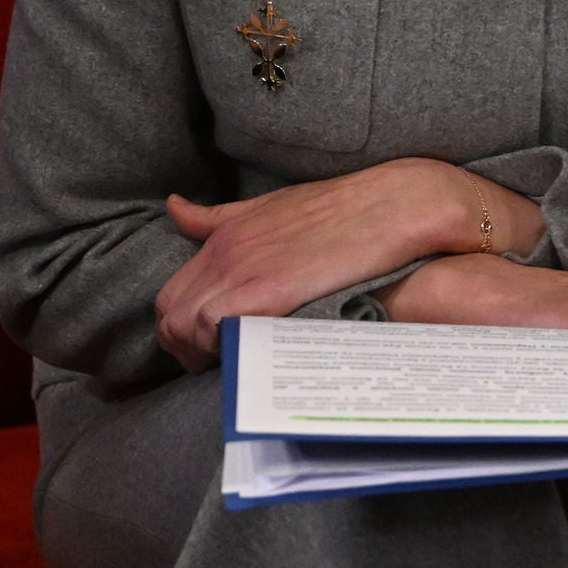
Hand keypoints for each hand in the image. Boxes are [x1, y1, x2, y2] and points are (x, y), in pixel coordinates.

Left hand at [155, 160, 544, 368]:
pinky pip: (214, 326)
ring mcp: (243, 269)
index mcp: (224, 234)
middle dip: (186, 348)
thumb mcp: (273, 204)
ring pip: (184, 325)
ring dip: (202, 353)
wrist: (396, 202)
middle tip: (220, 365)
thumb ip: (221, 215)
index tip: (210, 346)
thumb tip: (174, 206)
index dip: (183, 327)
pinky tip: (251, 355)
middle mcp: (225, 252)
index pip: (172, 292)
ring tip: (237, 364)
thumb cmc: (345, 206)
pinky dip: (222, 346)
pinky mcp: (268, 289)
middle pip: (170, 313)